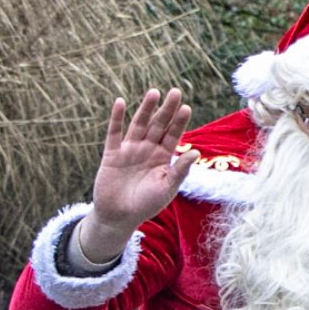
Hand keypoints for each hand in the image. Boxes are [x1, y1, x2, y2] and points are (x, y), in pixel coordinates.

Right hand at [78, 90, 195, 261]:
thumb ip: (180, 170)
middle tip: (175, 91)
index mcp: (163, 158)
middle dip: (166, 110)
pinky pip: (114, 133)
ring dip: (146, 109)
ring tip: (154, 93)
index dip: (179, 122)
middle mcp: (147, 150)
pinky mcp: (112, 154)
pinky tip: (121, 103)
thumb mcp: (167, 188)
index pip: (173, 135)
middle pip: (158, 125)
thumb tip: (196, 152)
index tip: (186, 107)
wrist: (119, 218)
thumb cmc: (146, 205)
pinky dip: (116, 118)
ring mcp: (130, 150)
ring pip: (139, 125)